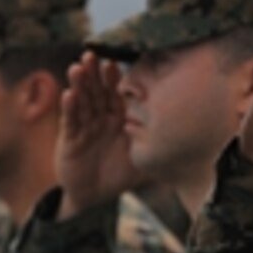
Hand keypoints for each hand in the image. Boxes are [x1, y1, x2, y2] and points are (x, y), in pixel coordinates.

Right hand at [56, 51, 145, 218]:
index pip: (116, 94)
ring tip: (77, 68)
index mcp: (118, 118)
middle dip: (93, 74)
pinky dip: (69, 108)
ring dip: (79, 85)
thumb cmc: (119, 175)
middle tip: (91, 55)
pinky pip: (71, 122)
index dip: (114, 79)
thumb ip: (155, 146)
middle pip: (97, 92)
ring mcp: (85, 127)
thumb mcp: (141, 159)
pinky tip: (68, 94)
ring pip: (82, 102)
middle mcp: (100, 118)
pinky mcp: (70, 140)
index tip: (113, 62)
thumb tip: (184, 140)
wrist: (94, 197)